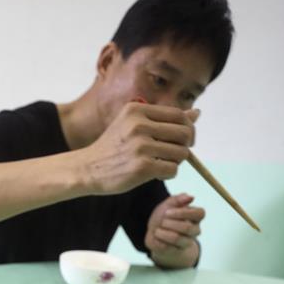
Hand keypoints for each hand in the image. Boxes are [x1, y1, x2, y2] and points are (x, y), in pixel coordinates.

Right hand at [83, 102, 198, 195]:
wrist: (86, 169)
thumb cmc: (113, 148)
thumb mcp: (133, 125)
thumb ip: (163, 119)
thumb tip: (197, 113)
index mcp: (136, 110)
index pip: (179, 115)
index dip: (187, 127)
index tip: (181, 139)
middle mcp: (139, 125)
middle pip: (185, 133)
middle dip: (185, 145)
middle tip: (174, 154)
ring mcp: (140, 146)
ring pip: (181, 153)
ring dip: (175, 161)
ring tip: (160, 164)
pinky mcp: (142, 167)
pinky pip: (172, 169)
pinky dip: (168, 173)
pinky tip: (155, 174)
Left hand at [145, 193, 204, 268]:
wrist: (155, 234)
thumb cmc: (164, 218)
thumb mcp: (168, 205)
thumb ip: (177, 200)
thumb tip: (190, 196)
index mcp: (195, 217)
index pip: (200, 214)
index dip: (183, 213)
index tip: (168, 212)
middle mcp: (194, 230)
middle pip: (188, 228)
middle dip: (171, 223)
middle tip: (162, 221)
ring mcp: (186, 242)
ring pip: (177, 238)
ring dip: (163, 233)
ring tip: (157, 230)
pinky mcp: (175, 251)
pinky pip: (166, 247)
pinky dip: (158, 240)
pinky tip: (156, 237)